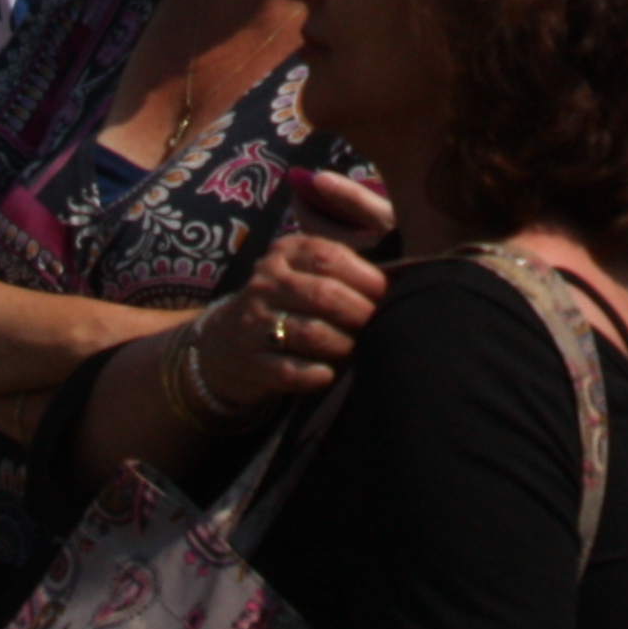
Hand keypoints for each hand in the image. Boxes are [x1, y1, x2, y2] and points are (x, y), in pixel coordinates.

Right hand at [195, 172, 396, 411]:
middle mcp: (266, 282)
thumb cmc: (287, 304)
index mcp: (286, 253)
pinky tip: (329, 374)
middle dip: (360, 314)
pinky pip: (291, 371)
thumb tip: (403, 275)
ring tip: (356, 351)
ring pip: (312, 334)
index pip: (330, 257)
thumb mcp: (303, 272)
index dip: (367, 277)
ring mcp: (253, 323)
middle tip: (378, 327)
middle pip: (325, 295)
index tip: (389, 294)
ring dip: (344, 346)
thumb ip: (343, 269)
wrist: (224, 344)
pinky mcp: (250, 361)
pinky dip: (318, 374)